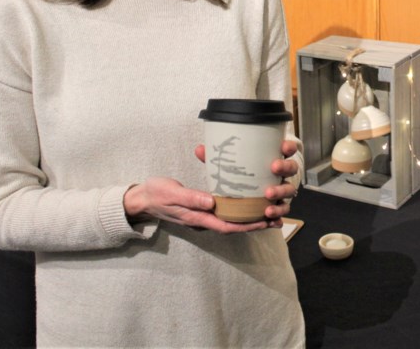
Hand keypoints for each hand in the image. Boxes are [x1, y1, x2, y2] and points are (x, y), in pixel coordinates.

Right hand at [123, 177, 272, 233]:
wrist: (142, 198)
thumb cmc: (156, 193)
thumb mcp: (172, 192)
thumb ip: (191, 198)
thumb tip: (212, 203)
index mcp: (197, 218)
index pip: (227, 226)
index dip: (247, 225)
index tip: (265, 221)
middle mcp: (203, 220)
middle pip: (234, 226)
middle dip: (255, 224)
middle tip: (277, 219)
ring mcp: (202, 216)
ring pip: (231, 221)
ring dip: (250, 219)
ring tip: (270, 213)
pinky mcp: (202, 209)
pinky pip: (224, 214)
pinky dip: (238, 211)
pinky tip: (248, 204)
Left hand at [193, 139, 299, 227]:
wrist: (244, 193)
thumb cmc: (240, 173)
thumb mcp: (228, 164)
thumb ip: (216, 157)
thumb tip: (200, 149)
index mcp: (273, 158)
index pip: (287, 149)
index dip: (289, 147)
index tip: (282, 146)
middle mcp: (281, 174)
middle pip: (291, 170)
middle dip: (285, 167)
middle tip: (273, 168)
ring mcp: (281, 190)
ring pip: (289, 191)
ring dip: (281, 193)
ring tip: (268, 198)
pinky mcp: (277, 206)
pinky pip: (282, 212)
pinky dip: (278, 216)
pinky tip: (272, 220)